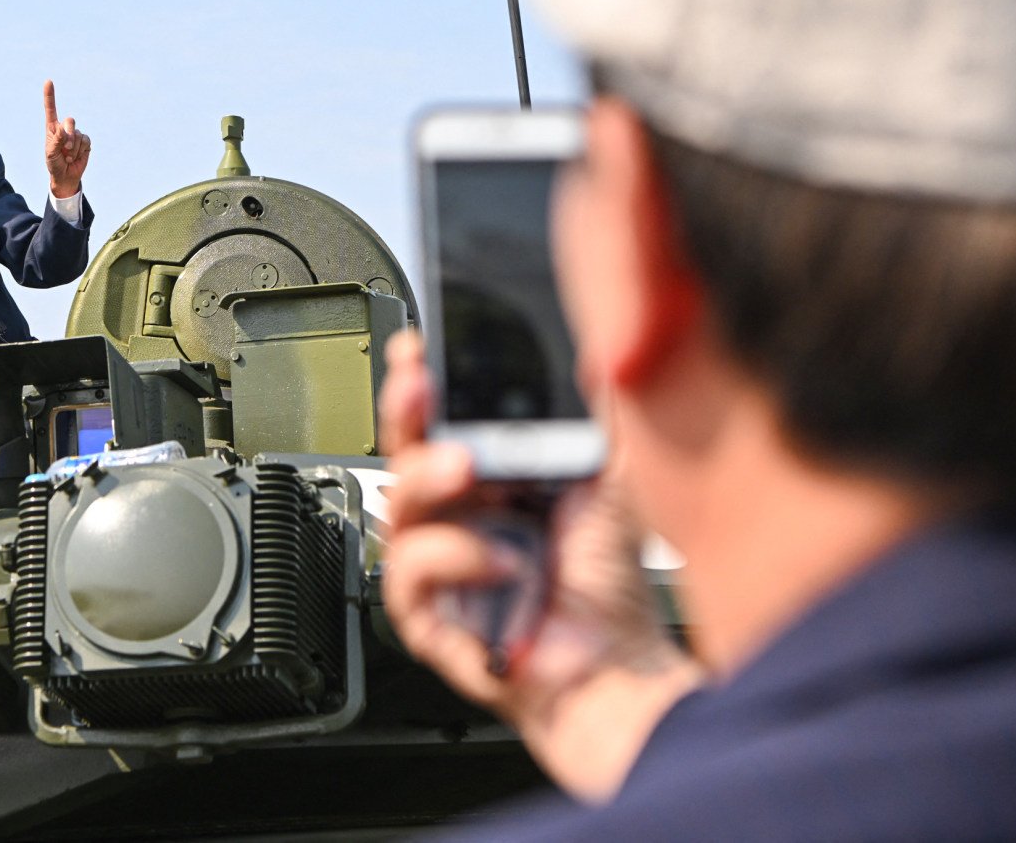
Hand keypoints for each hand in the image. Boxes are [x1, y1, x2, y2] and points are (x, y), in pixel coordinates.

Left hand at [42, 80, 90, 198]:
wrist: (65, 176)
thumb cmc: (54, 164)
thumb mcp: (51, 154)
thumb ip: (55, 141)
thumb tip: (63, 130)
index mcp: (52, 128)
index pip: (51, 109)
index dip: (50, 96)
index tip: (49, 81)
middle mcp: (64, 128)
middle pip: (70, 121)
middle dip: (69, 134)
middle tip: (65, 148)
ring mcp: (76, 134)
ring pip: (78, 135)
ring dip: (73, 149)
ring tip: (68, 157)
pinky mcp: (85, 142)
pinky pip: (86, 141)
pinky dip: (80, 151)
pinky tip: (76, 157)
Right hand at [378, 330, 701, 802]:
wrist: (618, 664)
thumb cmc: (606, 587)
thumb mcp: (608, 483)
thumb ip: (597, 422)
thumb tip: (598, 363)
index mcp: (484, 482)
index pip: (435, 422)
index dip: (417, 384)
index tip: (417, 350)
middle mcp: (452, 519)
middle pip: (401, 453)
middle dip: (404, 413)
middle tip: (420, 388)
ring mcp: (436, 568)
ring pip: (397, 508)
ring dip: (430, 481)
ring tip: (469, 471)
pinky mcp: (428, 618)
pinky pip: (412, 576)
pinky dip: (457, 559)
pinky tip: (503, 562)